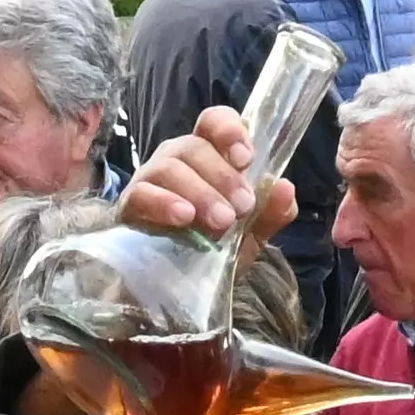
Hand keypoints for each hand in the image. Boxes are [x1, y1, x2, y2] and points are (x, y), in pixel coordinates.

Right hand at [112, 107, 287, 248]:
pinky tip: (183, 217)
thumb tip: (285, 187)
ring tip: (220, 221)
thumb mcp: (250, 236)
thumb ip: (271, 213)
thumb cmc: (212, 251)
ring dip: (200, 191)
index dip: (228, 130)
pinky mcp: (130, 207)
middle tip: (242, 207)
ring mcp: (149, 181)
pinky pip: (142, 194)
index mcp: (207, 157)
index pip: (213, 122)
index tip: (245, 158)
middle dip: (222, 176)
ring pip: (170, 167)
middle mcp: (176, 160)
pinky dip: (164, 202)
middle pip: (194, 146)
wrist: (176, 292)